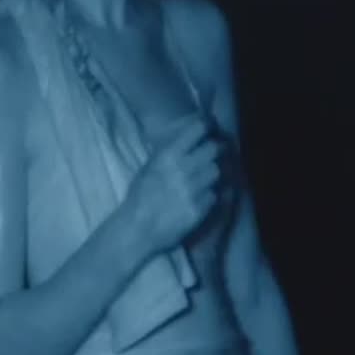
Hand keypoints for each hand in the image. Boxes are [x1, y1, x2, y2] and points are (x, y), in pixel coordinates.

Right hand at [121, 114, 222, 257]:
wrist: (138, 228)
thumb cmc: (139, 196)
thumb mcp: (149, 168)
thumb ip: (168, 154)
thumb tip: (187, 139)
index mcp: (168, 156)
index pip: (198, 130)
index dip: (207, 126)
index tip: (211, 126)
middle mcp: (183, 169)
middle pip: (214, 149)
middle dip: (215, 149)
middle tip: (214, 151)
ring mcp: (193, 190)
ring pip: (216, 171)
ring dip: (212, 172)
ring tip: (204, 177)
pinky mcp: (200, 208)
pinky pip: (213, 194)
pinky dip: (209, 194)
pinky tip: (199, 197)